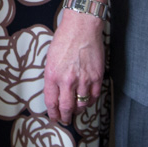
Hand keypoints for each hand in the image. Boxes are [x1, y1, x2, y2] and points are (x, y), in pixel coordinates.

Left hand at [43, 10, 104, 124]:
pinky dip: (89, 101)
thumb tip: (56, 93)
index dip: (53, 114)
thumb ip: (53, 78)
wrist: (82, 27)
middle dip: (65, 117)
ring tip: (76, 110)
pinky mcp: (96, 77)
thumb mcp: (51, 59)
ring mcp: (83, 79)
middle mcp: (67, 80)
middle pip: (66, 108)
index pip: (52, 102)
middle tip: (65, 120)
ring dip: (78, 110)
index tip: (54, 118)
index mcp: (52, 75)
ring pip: (81, 105)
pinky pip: (93, 96)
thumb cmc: (65, 39)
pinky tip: (86, 100)